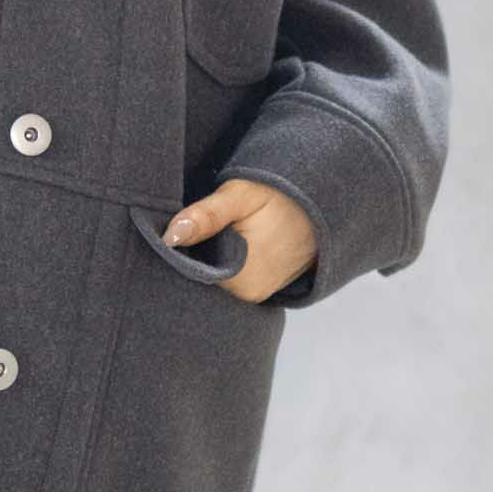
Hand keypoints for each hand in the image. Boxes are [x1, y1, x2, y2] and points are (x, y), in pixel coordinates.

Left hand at [161, 178, 316, 303]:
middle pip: (202, 276)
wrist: (322, 201)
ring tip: (220, 229)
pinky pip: (229, 277)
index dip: (181, 248)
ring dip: (209, 255)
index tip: (182, 224)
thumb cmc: (279, 195)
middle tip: (204, 223)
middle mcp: (248, 296)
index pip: (189, 271)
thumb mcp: (239, 196)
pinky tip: (228, 240)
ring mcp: (256, 294)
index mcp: (240, 282)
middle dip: (194, 252)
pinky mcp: (261, 287)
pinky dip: (223, 260)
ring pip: (215, 276)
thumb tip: (170, 236)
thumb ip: (205, 216)